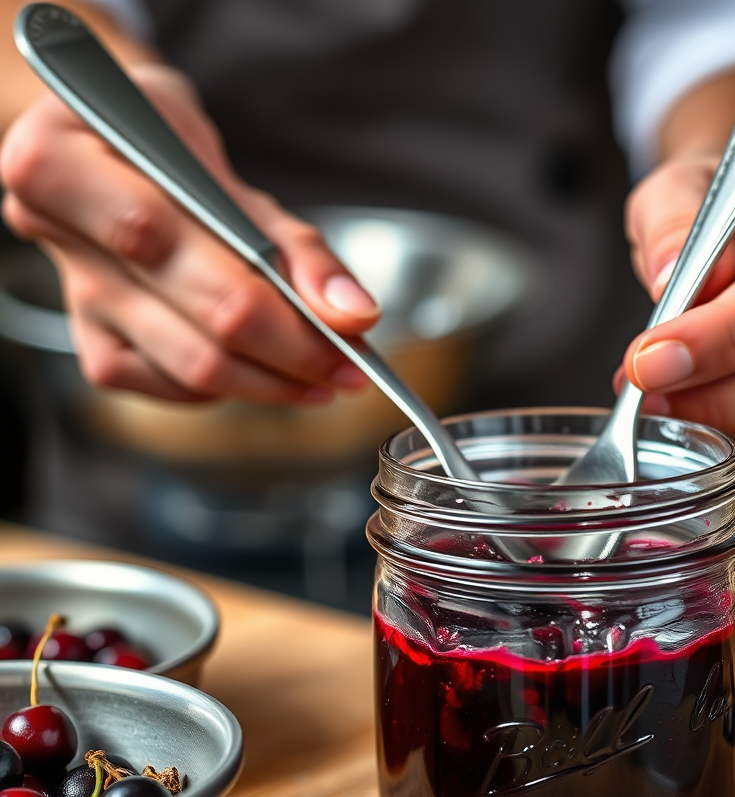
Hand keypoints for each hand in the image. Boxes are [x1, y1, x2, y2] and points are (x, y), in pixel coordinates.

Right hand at [0, 65, 379, 403]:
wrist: (104, 146)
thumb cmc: (161, 142)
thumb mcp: (226, 166)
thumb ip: (292, 244)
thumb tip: (352, 312)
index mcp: (60, 165)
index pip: (171, 252)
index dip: (270, 308)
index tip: (348, 338)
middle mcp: (54, 234)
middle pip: (191, 326)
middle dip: (289, 359)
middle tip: (347, 370)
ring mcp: (76, 298)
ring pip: (187, 372)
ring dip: (270, 384)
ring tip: (321, 376)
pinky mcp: (93, 344)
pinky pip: (172, 387)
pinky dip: (230, 386)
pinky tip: (262, 371)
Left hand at [621, 157, 734, 464]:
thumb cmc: (725, 209)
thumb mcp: (680, 187)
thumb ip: (670, 223)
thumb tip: (670, 282)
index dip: (722, 336)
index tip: (650, 361)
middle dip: (715, 396)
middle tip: (644, 393)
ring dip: (727, 426)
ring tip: (663, 405)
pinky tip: (703, 417)